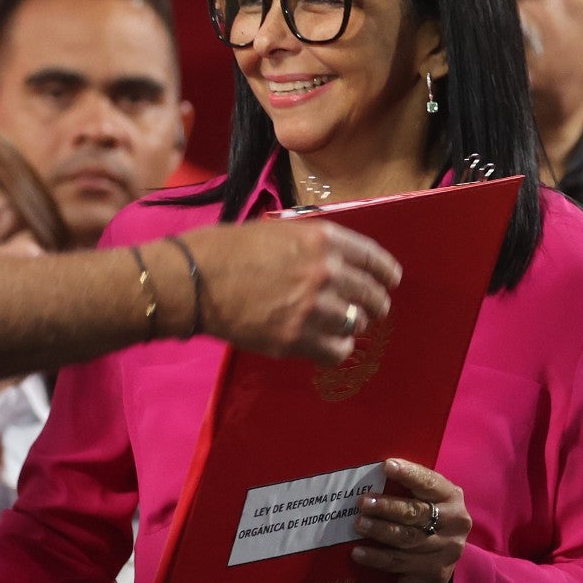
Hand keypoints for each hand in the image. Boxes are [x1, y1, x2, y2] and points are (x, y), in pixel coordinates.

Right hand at [170, 217, 399, 364]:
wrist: (191, 280)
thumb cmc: (222, 248)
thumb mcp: (273, 231)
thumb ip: (307, 244)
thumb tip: (328, 259)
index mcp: (321, 239)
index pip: (372, 258)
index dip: (386, 272)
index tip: (390, 280)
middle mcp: (325, 273)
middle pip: (371, 294)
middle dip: (375, 303)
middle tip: (373, 309)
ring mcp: (312, 309)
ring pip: (355, 324)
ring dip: (352, 325)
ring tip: (343, 327)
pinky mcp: (295, 340)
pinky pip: (334, 351)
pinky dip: (335, 349)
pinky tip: (327, 345)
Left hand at [351, 459, 469, 582]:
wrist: (443, 554)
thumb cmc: (426, 516)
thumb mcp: (426, 498)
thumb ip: (408, 487)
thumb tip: (371, 470)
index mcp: (451, 497)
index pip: (430, 482)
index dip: (409, 473)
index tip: (386, 466)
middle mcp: (454, 523)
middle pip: (416, 513)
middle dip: (387, 507)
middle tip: (362, 503)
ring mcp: (446, 550)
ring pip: (407, 539)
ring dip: (380, 531)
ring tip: (359, 524)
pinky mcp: (435, 574)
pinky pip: (400, 564)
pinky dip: (377, 558)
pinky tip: (359, 553)